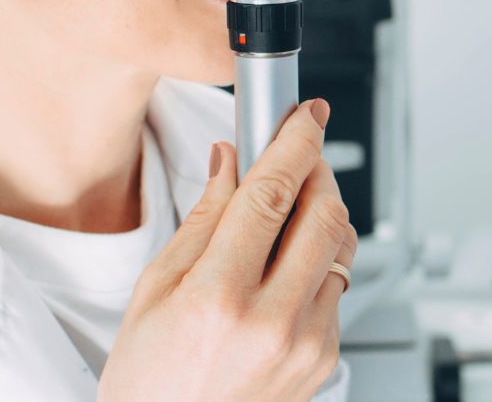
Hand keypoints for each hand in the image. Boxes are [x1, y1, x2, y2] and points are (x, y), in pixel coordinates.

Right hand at [100, 99, 354, 400]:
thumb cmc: (151, 381)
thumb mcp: (155, 291)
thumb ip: (203, 219)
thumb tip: (229, 161)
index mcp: (219, 298)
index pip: (273, 195)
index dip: (294, 142)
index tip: (303, 116)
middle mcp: (273, 323)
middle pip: (325, 215)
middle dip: (317, 171)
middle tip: (299, 154)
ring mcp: (307, 345)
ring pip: (341, 250)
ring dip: (322, 216)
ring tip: (287, 212)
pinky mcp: (326, 360)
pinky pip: (337, 290)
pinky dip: (318, 264)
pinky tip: (284, 268)